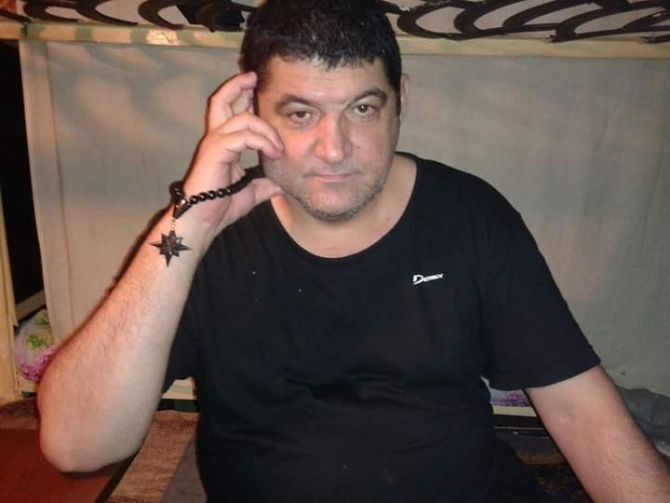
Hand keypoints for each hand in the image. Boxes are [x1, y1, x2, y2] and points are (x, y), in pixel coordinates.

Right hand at [182, 72, 283, 234]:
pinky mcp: (216, 151)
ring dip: (266, 129)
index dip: (242, 97)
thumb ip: (266, 184)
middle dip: (239, 86)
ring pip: (242, 118)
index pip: (230, 111)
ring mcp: (214, 143)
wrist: (204, 221)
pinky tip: (273, 153)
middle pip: (222, 100)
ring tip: (278, 147)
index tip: (257, 90)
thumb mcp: (252, 192)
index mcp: (223, 144)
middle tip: (255, 79)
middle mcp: (215, 138)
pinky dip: (262, 141)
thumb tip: (284, 184)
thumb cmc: (221, 206)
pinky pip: (243, 136)